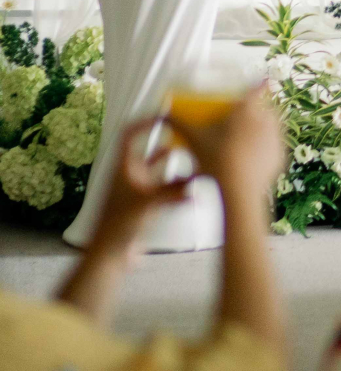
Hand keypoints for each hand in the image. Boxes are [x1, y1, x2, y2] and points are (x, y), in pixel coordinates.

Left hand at [92, 120, 192, 248]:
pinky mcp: (144, 205)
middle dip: (168, 141)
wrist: (108, 255)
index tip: (165, 115)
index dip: (145, 122)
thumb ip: (176, 189)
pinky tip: (193, 188)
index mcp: (123, 168)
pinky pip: (164, 188)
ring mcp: (136, 190)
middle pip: (148, 150)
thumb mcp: (148, 203)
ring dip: (174, 164)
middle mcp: (129, 175)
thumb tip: (202, 177)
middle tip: (187, 135)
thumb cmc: (119, 226)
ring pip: (158, 170)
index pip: (130, 134)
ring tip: (194, 158)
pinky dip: (177, 186)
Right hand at [171, 88, 285, 202]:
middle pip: (264, 108)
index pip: (257, 89)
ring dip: (261, 128)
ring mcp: (276, 137)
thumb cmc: (217, 161)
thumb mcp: (194, 139)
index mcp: (246, 111)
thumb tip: (164, 115)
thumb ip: (177, 124)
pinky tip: (251, 154)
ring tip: (244, 138)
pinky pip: (274, 145)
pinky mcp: (280, 154)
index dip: (259, 84)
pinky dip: (265, 146)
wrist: (238, 189)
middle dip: (254, 111)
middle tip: (241, 120)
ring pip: (272, 125)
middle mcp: (266, 120)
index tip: (262, 81)